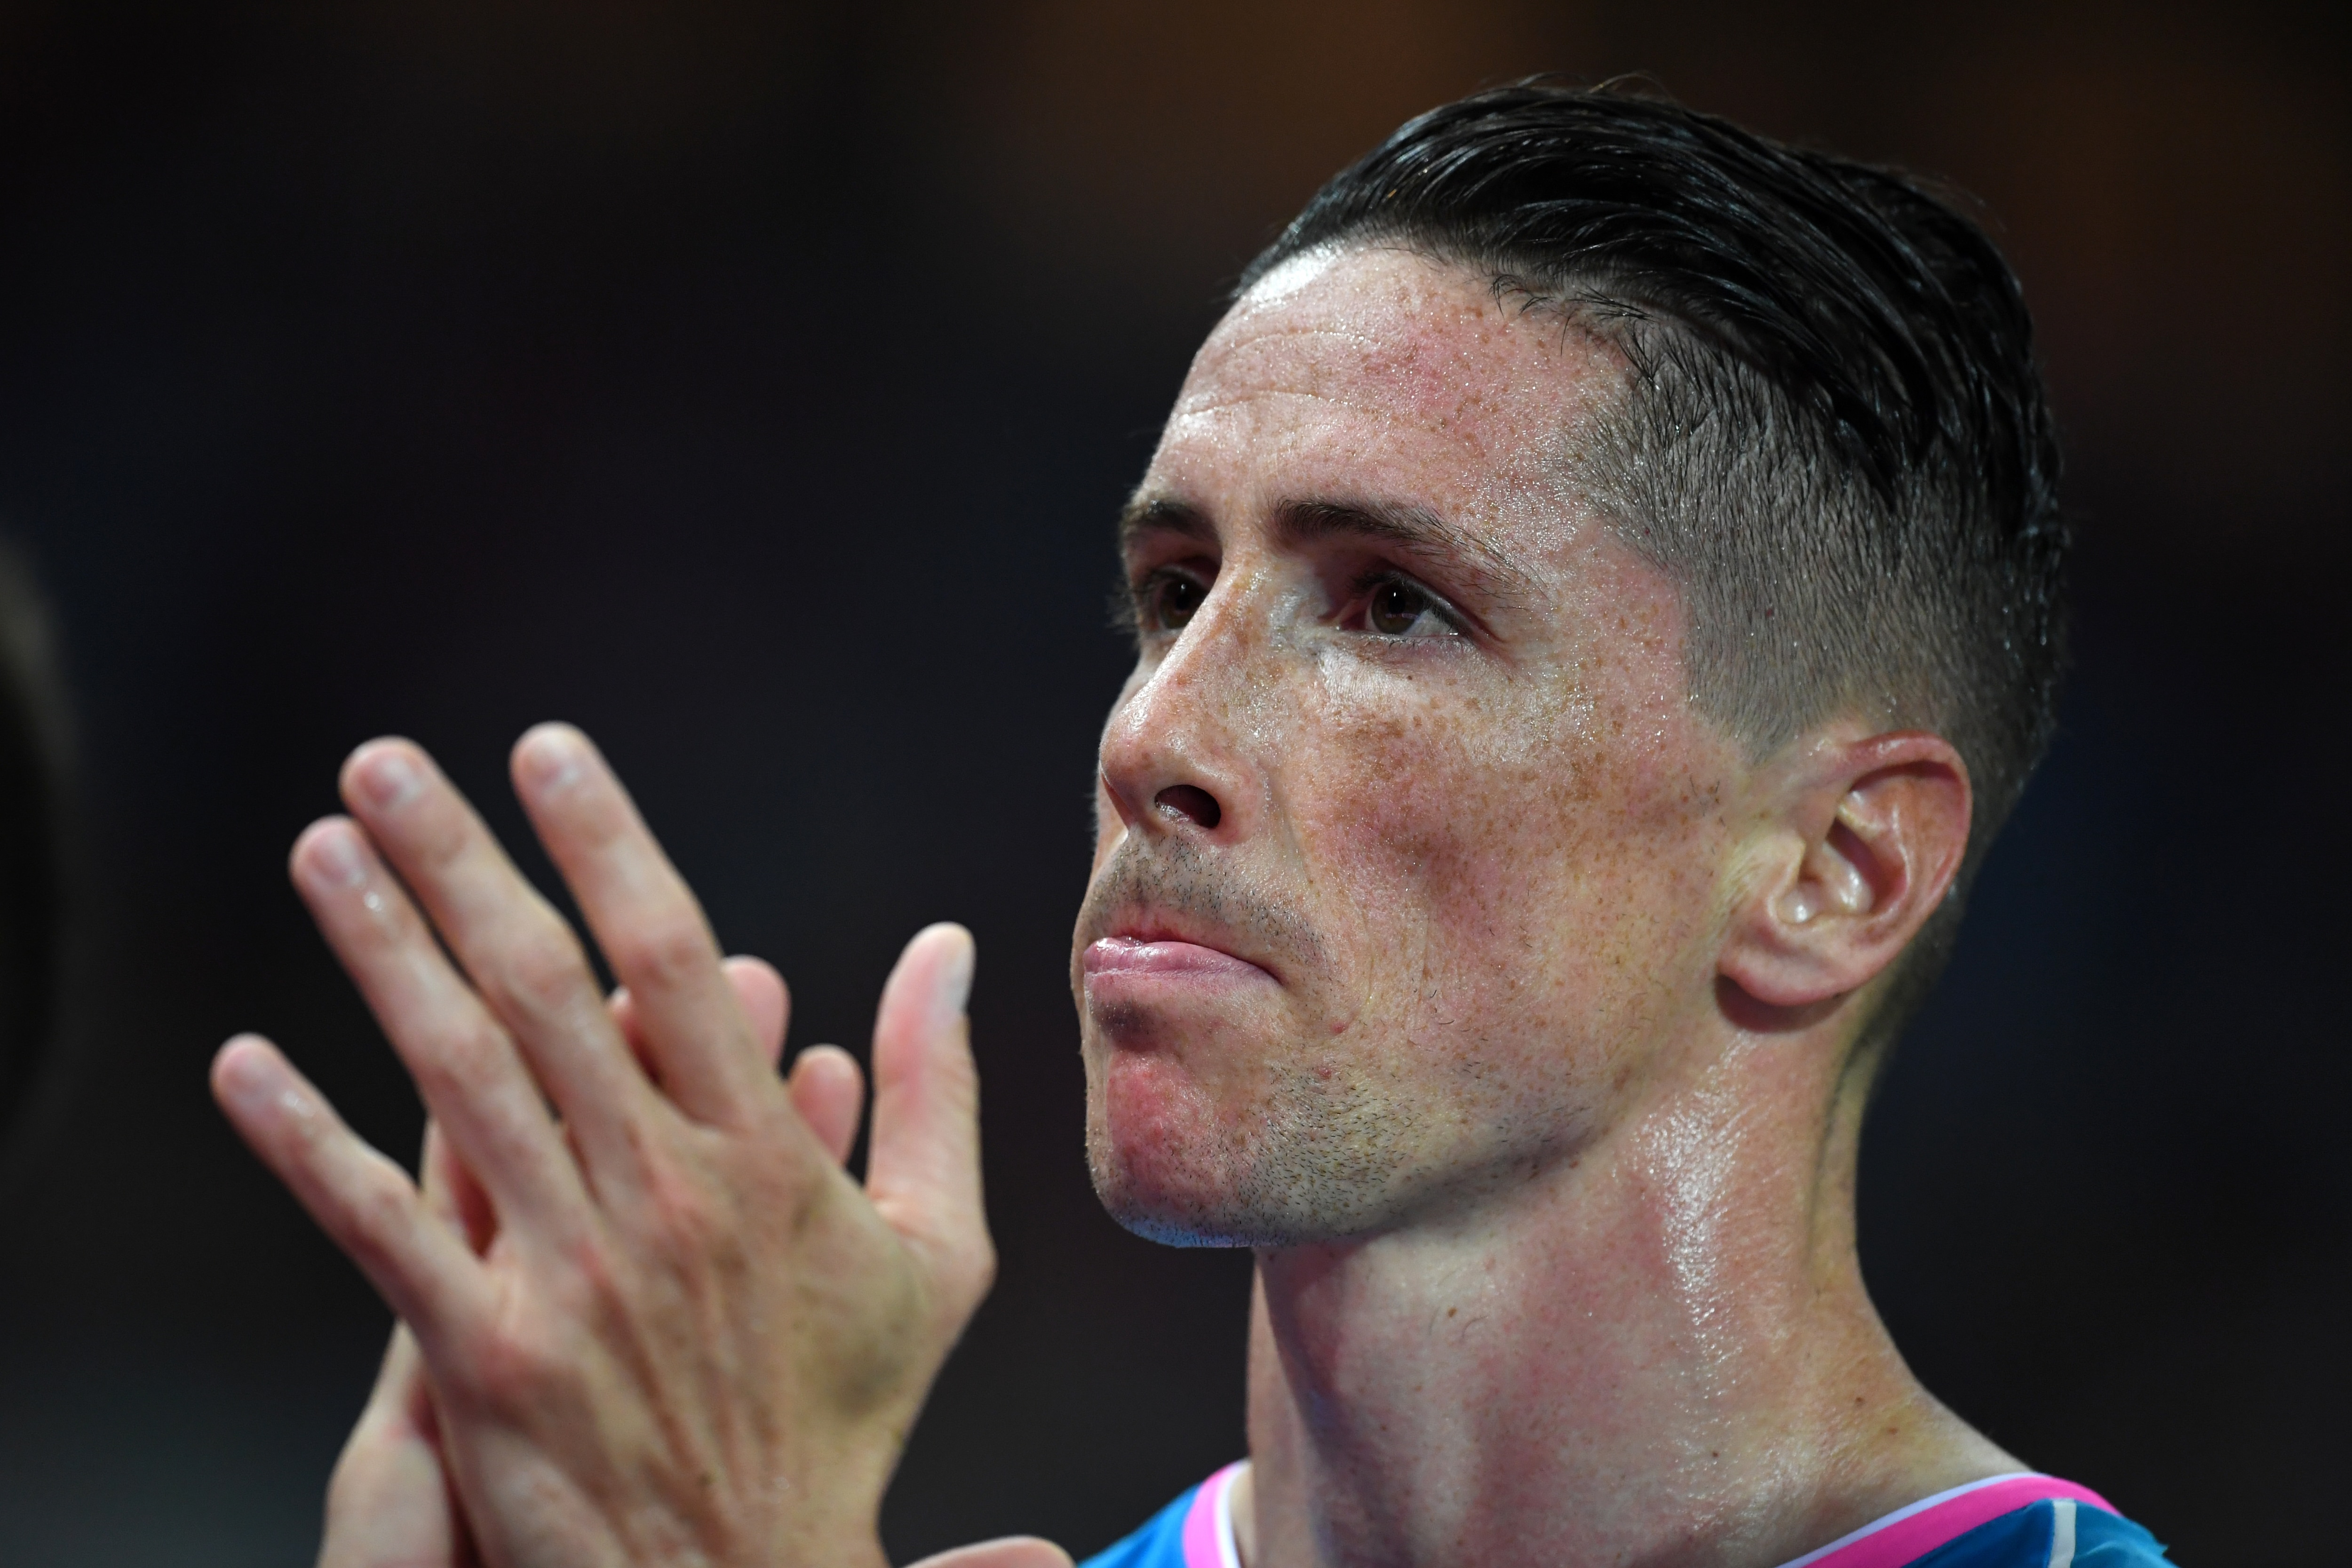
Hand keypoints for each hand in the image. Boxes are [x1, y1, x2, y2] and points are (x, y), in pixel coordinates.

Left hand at [213, 726, 997, 1567]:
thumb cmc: (843, 1413)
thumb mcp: (934, 1251)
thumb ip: (934, 1090)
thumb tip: (947, 950)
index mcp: (761, 1157)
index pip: (670, 958)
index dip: (602, 843)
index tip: (546, 752)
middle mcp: (657, 1194)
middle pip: (542, 990)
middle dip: (457, 863)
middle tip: (387, 765)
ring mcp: (564, 1274)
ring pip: (456, 1079)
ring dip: (379, 955)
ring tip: (322, 855)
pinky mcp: (482, 1358)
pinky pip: (378, 1229)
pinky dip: (305, 1143)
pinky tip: (244, 1067)